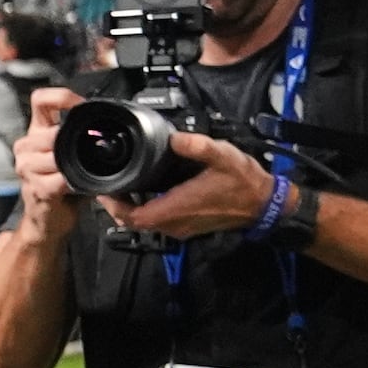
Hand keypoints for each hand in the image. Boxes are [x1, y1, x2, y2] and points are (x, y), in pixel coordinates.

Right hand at [10, 87, 80, 229]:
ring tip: (81, 170)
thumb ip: (80, 138)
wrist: (47, 221)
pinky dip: (74, 181)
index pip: (40, 99)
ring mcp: (27, 168)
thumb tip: (108, 127)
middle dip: (73, 140)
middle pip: (50, 132)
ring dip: (73, 163)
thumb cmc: (60, 187)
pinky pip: (60, 178)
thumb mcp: (69, 155)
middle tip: (90, 148)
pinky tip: (77, 185)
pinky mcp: (37, 188)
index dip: (63, 97)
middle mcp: (26, 147)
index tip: (81, 105)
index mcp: (36, 133)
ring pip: (55, 154)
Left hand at [103, 129, 277, 239]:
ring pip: (146, 225)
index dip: (114, 206)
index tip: (103, 191)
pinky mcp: (188, 227)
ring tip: (122, 188)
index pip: (134, 217)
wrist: (264, 204)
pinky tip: (146, 193)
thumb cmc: (244, 181)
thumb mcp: (222, 156)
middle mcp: (176, 223)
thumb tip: (175, 138)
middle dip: (117, 207)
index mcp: (178, 208)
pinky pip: (159, 223)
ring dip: (131, 210)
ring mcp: (182, 228)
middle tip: (109, 187)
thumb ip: (198, 146)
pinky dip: (146, 211)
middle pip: (134, 223)